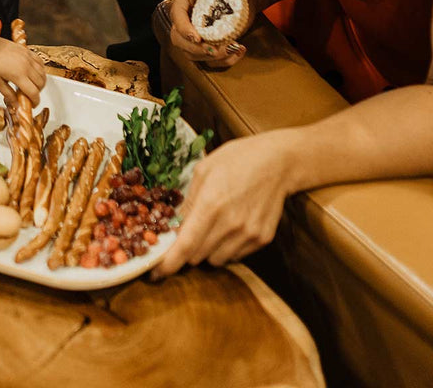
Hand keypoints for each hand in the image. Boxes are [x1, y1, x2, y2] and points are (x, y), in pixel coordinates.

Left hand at [0, 36, 46, 105]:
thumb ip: (8, 94)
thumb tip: (16, 105)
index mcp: (19, 75)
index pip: (34, 93)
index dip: (35, 101)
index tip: (32, 105)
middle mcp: (26, 66)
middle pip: (40, 84)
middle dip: (37, 92)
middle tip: (30, 96)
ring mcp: (28, 57)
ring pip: (42, 73)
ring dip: (40, 82)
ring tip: (32, 86)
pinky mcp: (27, 51)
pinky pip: (40, 62)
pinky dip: (40, 69)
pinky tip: (34, 73)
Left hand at [151, 132, 291, 276]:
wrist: (277, 162)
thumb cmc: (236, 159)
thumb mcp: (203, 170)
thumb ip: (188, 201)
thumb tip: (173, 226)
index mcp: (211, 204)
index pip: (185, 246)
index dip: (168, 264)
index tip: (155, 273)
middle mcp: (230, 224)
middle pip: (197, 256)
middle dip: (186, 250)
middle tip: (186, 234)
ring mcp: (248, 234)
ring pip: (216, 260)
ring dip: (207, 250)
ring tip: (212, 226)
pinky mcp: (262, 239)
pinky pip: (235, 256)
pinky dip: (226, 248)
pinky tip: (230, 226)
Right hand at [169, 0, 260, 67]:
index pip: (176, 14)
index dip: (183, 28)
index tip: (197, 38)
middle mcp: (185, 14)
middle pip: (178, 38)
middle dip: (195, 49)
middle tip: (216, 50)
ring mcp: (195, 30)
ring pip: (191, 53)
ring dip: (210, 57)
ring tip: (233, 50)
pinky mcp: (208, 41)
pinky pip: (208, 58)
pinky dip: (223, 60)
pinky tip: (238, 52)